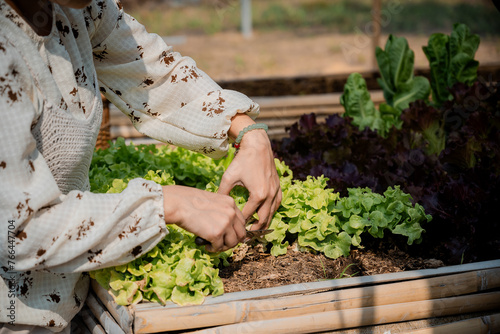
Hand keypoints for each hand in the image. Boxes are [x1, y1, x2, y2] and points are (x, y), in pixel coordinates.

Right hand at [162, 185, 245, 251]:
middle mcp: (231, 212)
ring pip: (233, 243)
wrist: (178, 204)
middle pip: (241, 234)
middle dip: (232, 241)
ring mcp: (225, 223)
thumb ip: (221, 211)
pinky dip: (213, 249)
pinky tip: (206, 245)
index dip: (236, 231)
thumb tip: (224, 225)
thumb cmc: (189, 201)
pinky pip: (219, 247)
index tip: (229, 236)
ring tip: (213, 245)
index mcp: (231, 203)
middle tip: (222, 244)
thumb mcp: (211, 201)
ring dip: (223, 246)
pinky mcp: (216, 233)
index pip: (241, 222)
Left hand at [219, 115, 281, 229]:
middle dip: (255, 230)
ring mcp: (276, 191)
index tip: (234, 231)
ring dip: (265, 222)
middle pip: (263, 219)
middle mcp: (269, 195)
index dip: (241, 225)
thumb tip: (215, 205)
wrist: (258, 145)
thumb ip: (222, 193)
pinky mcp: (278, 186)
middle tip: (246, 237)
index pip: (248, 216)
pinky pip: (277, 204)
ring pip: (272, 213)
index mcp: (258, 195)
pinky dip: (271, 211)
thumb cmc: (242, 160)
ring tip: (256, 230)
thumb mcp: (229, 177)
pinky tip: (266, 214)